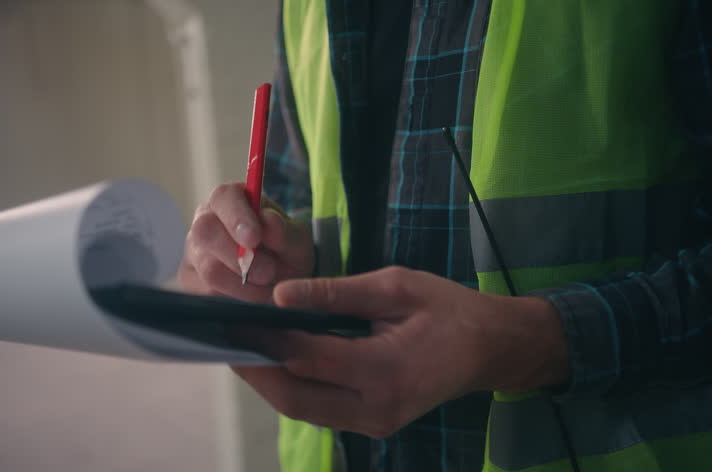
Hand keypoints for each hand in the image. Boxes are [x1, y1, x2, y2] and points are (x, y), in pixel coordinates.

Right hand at [178, 182, 314, 302]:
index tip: (254, 238)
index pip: (224, 197)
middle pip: (205, 232)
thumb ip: (285, 232)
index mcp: (232, 200)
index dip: (237, 216)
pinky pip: (207, 294)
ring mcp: (193, 252)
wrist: (282, 283)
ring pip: (208, 269)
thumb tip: (268, 220)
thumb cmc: (286, 252)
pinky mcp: (190, 282)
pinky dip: (236, 299)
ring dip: (245, 285)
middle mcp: (205, 221)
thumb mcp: (296, 241)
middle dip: (239, 256)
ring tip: (267, 286)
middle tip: (269, 272)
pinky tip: (252, 296)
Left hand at [232, 266, 568, 437]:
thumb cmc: (449, 310)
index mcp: (386, 369)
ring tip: (240, 349)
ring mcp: (376, 423)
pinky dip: (292, 388)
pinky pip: (321, 411)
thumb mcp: (396, 287)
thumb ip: (336, 292)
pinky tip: (276, 363)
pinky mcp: (374, 425)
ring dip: (267, 382)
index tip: (232, 315)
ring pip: (303, 410)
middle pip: (295, 397)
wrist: (491, 349)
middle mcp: (377, 407)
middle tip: (220, 340)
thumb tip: (281, 296)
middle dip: (253, 370)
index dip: (266, 337)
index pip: (308, 357)